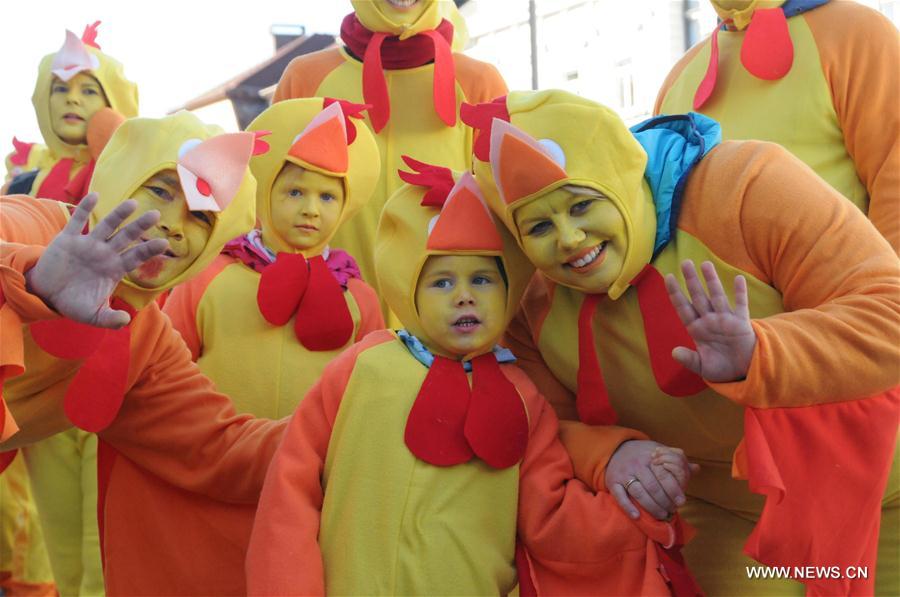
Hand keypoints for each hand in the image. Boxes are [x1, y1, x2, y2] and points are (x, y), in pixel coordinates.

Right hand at [25, 193, 167, 327]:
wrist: (46, 294)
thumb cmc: (74, 303)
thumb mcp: (93, 315)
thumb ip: (110, 319)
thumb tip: (126, 321)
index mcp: (114, 269)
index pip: (136, 257)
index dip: (149, 250)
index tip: (164, 243)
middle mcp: (104, 254)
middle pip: (126, 237)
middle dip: (140, 226)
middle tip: (156, 214)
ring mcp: (87, 245)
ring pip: (106, 225)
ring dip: (118, 214)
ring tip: (133, 203)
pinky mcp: (67, 240)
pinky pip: (77, 221)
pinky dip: (85, 208)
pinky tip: (95, 196)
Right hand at [606, 440, 696, 519]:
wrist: (616, 449)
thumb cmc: (643, 454)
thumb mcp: (660, 452)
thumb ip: (678, 461)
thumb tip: (696, 469)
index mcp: (651, 457)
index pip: (664, 474)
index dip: (674, 490)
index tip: (682, 501)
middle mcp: (637, 464)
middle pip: (653, 486)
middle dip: (665, 501)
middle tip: (672, 510)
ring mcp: (624, 473)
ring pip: (639, 493)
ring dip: (651, 507)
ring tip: (661, 515)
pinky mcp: (613, 482)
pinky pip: (620, 496)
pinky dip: (628, 507)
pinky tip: (637, 516)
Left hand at [665, 260, 756, 382]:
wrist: (742, 370)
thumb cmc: (720, 367)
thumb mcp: (702, 366)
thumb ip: (688, 359)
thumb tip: (674, 353)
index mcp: (696, 329)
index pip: (683, 308)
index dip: (675, 293)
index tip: (667, 278)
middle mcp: (709, 320)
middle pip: (698, 297)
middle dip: (691, 281)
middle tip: (685, 263)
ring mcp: (725, 319)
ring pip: (717, 296)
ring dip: (712, 281)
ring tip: (705, 264)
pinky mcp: (741, 323)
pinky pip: (741, 305)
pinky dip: (740, 292)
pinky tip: (738, 279)